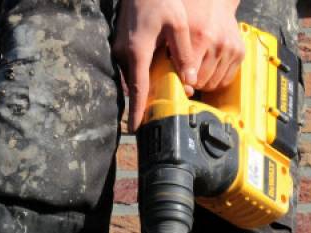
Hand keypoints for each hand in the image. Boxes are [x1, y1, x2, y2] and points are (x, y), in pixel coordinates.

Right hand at [113, 0, 242, 132]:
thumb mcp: (177, 25)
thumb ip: (183, 53)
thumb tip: (190, 80)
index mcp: (137, 51)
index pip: (138, 89)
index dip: (137, 111)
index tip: (135, 129)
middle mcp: (124, 54)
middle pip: (136, 88)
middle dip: (145, 103)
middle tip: (158, 116)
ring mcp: (120, 51)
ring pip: (134, 79)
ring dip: (145, 90)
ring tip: (160, 97)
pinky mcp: (122, 47)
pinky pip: (133, 69)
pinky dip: (143, 77)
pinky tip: (156, 76)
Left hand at [182, 0, 243, 92]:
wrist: (215, 1)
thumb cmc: (191, 15)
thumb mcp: (178, 30)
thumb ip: (175, 54)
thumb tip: (177, 84)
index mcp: (200, 37)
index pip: (189, 74)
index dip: (182, 81)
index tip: (178, 81)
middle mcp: (219, 44)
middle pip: (202, 81)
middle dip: (193, 83)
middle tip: (187, 77)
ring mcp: (231, 49)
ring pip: (214, 83)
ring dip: (205, 83)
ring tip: (198, 75)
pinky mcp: (240, 52)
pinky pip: (227, 80)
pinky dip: (217, 80)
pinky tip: (209, 73)